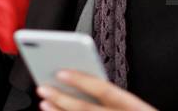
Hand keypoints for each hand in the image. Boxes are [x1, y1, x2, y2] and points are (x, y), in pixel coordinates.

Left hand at [37, 70, 156, 110]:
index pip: (105, 89)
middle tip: (43, 88)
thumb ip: (114, 95)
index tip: (62, 72)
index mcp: (133, 106)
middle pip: (87, 109)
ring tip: (44, 103)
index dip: (82, 80)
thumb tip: (83, 82)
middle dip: (62, 98)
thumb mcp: (134, 105)